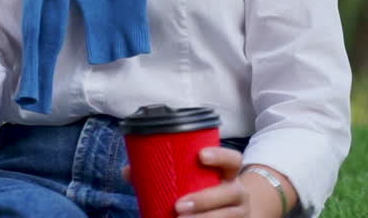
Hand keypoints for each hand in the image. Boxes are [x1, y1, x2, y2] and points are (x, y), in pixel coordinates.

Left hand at [122, 147, 249, 216]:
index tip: (200, 155)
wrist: (227, 213)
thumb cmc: (201, 189)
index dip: (220, 156)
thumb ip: (161, 172)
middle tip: (178, 205)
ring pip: (228, 216)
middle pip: (230, 192)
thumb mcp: (190, 179)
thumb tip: (128, 171)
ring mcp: (239, 212)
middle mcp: (238, 192)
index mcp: (227, 173)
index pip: (233, 159)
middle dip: (205, 199)